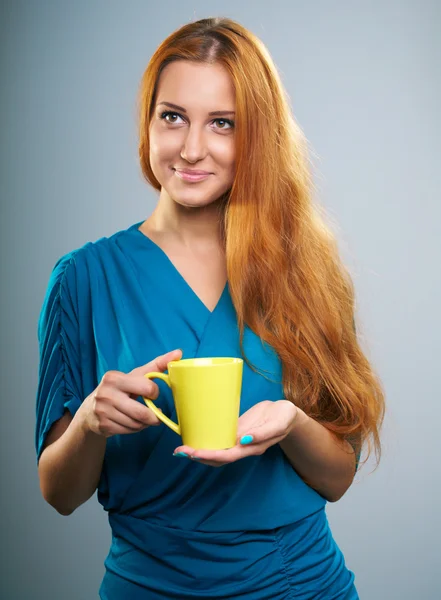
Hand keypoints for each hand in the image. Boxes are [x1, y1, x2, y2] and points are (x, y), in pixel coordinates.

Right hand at [80, 349, 181, 437]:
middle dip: (153, 416)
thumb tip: (178, 353)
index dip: (154, 393)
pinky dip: (135, 429)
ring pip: (136, 424)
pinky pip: (128, 431)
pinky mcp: (103, 425)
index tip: (152, 394)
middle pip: (141, 412)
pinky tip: (133, 422)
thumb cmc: (120, 388)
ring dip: (145, 423)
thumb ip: (157, 364)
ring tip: (144, 418)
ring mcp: (103, 411)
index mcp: (114, 378)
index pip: (147, 388)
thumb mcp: (136, 375)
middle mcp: (106, 394)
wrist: (91, 409)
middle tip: (157, 414)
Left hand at [173, 399, 297, 465]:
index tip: (193, 453)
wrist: (286, 413)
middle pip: (217, 458)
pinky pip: (218, 440)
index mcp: (251, 448)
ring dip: (198, 452)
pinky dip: (205, 441)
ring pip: (215, 451)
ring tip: (181, 449)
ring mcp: (237, 441)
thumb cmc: (283, 417)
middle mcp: (242, 447)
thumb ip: (263, 433)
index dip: (209, 456)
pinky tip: (194, 438)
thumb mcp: (278, 423)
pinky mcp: (235, 431)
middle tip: (179, 451)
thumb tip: (244, 440)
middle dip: (198, 456)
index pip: (226, 456)